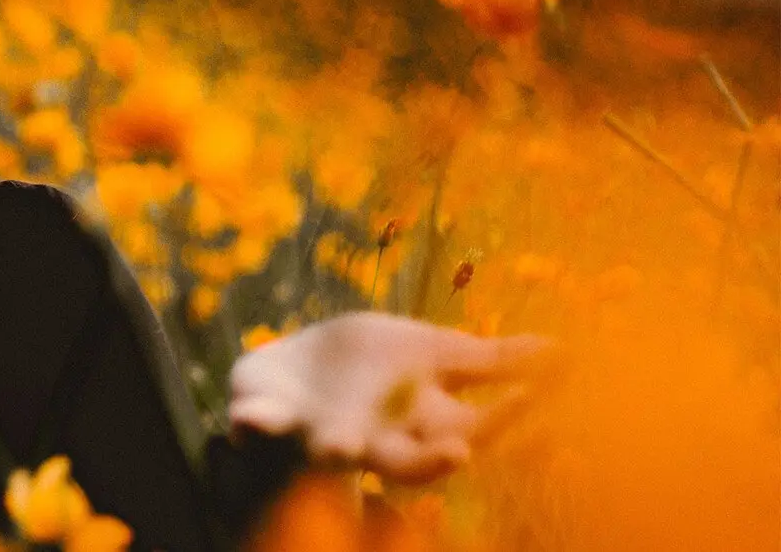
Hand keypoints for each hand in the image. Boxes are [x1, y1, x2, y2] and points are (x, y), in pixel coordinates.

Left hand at [228, 312, 545, 484]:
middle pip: (409, 464)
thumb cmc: (375, 366)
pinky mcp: (268, 417)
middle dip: (431, 463)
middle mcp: (374, 441)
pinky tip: (245, 422)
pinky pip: (258, 426)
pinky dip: (253, 425)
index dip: (506, 421)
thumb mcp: (435, 354)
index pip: (473, 432)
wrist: (297, 364)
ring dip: (335, 452)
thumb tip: (572, 353)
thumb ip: (494, 360)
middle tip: (458, 454)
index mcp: (419, 425)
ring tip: (341, 448)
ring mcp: (316, 434)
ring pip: (329, 455)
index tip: (536, 401)